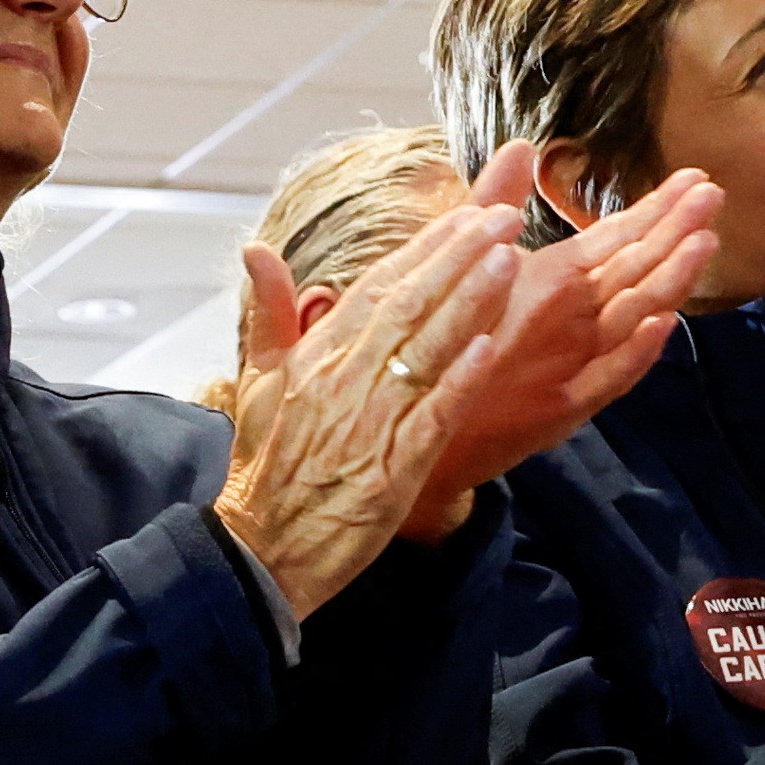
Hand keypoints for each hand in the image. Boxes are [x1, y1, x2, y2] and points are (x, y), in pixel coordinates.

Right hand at [218, 163, 527, 614]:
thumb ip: (267, 315)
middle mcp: (342, 380)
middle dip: (458, 256)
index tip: (467, 212)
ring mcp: (369, 422)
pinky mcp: (391, 467)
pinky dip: (459, 380)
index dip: (424, 246)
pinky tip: (491, 345)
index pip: (376, 285)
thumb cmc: (265, 471)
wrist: (260, 552)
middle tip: (505, 217)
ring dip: (468, 302)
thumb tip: (256, 249)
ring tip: (509, 259)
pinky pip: (431, 415)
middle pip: (407, 304)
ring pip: (424, 349)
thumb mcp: (257, 384)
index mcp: (314, 357)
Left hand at [411, 162, 716, 516]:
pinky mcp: (564, 407)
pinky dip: (635, 352)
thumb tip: (520, 145)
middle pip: (637, 270)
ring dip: (669, 281)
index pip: (617, 238)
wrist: (423, 413)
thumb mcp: (471, 261)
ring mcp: (576, 363)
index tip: (694, 177)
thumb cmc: (451, 336)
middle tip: (712, 196)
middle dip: (675, 232)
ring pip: (634, 317)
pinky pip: (607, 378)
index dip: (655, 209)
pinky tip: (659, 324)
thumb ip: (495, 203)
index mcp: (559, 283)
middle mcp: (577, 320)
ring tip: (701, 243)